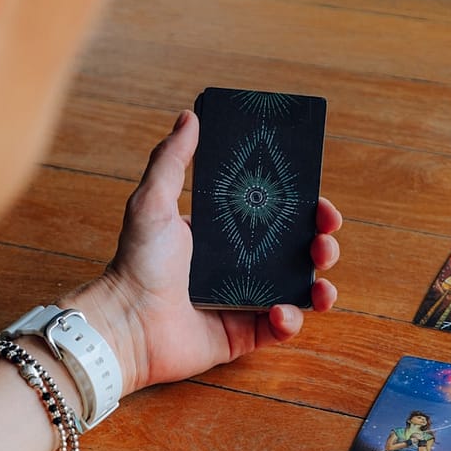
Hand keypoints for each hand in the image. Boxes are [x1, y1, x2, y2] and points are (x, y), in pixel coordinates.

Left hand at [67, 110, 340, 393]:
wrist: (127, 324)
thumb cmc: (136, 263)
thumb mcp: (152, 202)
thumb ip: (172, 159)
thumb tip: (190, 116)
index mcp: (223, 235)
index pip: (276, 217)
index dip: (305, 210)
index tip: (320, 204)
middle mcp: (238, 266)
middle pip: (296, 252)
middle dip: (321, 245)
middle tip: (323, 242)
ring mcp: (244, 301)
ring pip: (298, 291)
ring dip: (320, 287)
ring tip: (320, 287)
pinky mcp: (244, 334)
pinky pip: (281, 328)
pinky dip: (290, 320)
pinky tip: (280, 312)